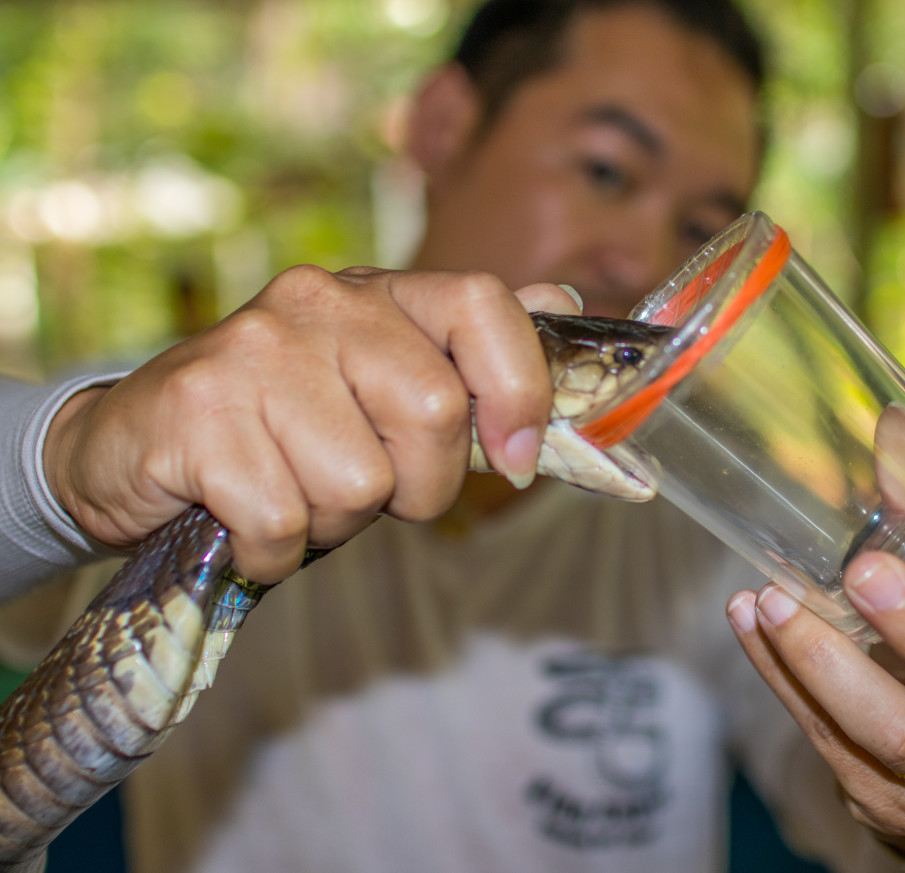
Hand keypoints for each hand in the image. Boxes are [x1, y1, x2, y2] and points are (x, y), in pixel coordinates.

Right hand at [43, 265, 579, 582]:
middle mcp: (317, 302)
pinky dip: (275, 552)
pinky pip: (285, 521)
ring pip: (361, 482)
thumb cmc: (280, 434)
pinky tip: (244, 524)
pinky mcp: (198, 409)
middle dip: (416, 487)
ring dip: (334, 523)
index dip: (520, 389)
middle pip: (434, 411)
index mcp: (376, 295)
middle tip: (364, 489)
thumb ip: (470, 356)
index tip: (516, 459)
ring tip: (290, 494)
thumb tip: (564, 299)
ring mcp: (253, 350)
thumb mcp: (380, 391)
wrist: (131, 450)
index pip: (483, 303)